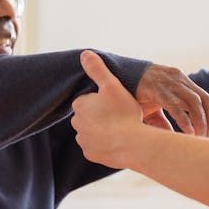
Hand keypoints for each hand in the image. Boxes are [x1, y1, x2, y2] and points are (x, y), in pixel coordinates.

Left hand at [72, 51, 148, 166]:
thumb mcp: (112, 85)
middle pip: (90, 116)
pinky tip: (119, 141)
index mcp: (80, 105)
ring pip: (93, 132)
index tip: (116, 102)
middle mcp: (77, 124)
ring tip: (121, 128)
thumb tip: (84, 53)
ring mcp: (84, 141)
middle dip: (101, 115)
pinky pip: (98, 147)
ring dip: (103, 130)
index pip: (88, 100)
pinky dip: (106, 144)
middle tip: (120, 115)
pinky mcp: (91, 155)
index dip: (103, 100)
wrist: (131, 144)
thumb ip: (98, 69)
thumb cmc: (123, 113)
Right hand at [135, 63, 208, 136]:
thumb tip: (173, 139)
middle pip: (205, 100)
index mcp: (182, 82)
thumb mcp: (156, 106)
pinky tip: (189, 132)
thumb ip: (166, 121)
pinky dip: (184, 120)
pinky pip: (175, 105)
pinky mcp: (156, 89)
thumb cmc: (137, 93)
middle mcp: (179, 80)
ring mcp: (168, 83)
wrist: (116, 76)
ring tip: (201, 137)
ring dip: (201, 121)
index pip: (207, 98)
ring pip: (194, 102)